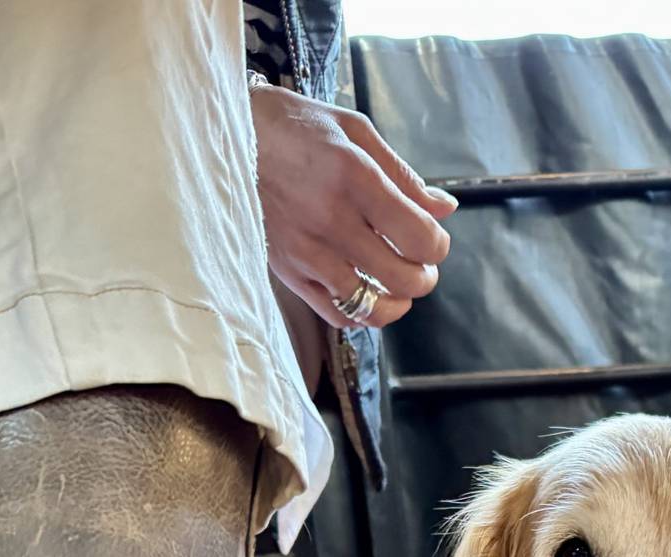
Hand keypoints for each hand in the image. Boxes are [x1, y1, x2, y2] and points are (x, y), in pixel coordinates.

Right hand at [249, 84, 456, 329]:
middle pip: (403, 279)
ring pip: (372, 307)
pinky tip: (366, 293)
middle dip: (424, 276)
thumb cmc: (295, 128)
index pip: (419, 238)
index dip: (437, 246)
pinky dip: (361, 312)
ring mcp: (306, 251)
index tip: (433, 239)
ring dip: (397, 302)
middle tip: (420, 265)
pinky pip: (337, 314)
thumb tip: (445, 209)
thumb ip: (403, 175)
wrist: (224, 136)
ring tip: (398, 286)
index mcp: (354, 177)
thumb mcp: (354, 132)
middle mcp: (330, 219)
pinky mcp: (287, 271)